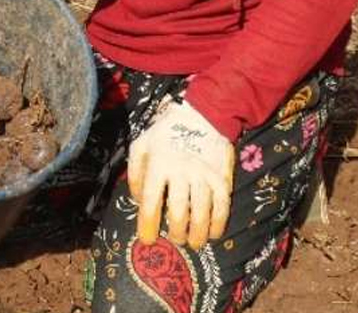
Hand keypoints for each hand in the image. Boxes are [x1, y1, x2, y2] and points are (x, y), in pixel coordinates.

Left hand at [127, 99, 233, 248]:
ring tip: (193, 243)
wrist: (204, 114)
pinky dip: (218, 224)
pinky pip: (222, 207)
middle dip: (175, 233)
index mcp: (158, 164)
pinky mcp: (222, 178)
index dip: (148, 224)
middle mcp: (181, 171)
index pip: (150, 201)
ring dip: (196, 234)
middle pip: (178, 212)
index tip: (147, 240)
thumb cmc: (166, 132)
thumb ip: (134, 172)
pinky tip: (213, 233)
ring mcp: (204, 175)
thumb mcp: (141, 144)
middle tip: (174, 240)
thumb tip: (136, 200)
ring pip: (201, 213)